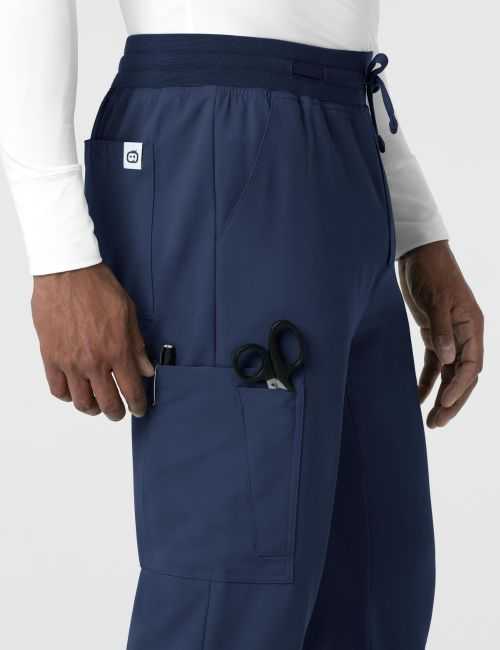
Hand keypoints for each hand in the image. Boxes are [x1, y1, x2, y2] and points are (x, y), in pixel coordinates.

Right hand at [31, 263, 154, 420]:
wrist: (67, 273)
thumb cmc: (99, 288)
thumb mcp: (129, 314)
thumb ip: (137, 346)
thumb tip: (146, 369)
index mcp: (117, 352)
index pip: (131, 391)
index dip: (137, 405)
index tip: (138, 409)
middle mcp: (94, 362)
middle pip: (107, 403)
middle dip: (116, 412)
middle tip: (119, 412)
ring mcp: (70, 362)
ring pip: (81, 402)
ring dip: (92, 408)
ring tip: (96, 404)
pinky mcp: (50, 357)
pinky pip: (57, 389)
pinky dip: (67, 395)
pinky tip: (74, 391)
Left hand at [398, 241, 483, 427]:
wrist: (418, 255)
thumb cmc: (432, 273)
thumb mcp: (436, 300)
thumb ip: (441, 330)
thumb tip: (449, 359)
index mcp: (473, 328)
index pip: (472, 366)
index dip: (460, 387)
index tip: (444, 403)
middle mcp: (465, 336)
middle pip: (463, 377)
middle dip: (452, 401)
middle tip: (437, 424)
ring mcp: (449, 336)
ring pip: (449, 375)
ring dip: (441, 397)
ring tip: (431, 421)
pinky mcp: (433, 335)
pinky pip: (433, 365)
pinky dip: (426, 382)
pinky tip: (418, 398)